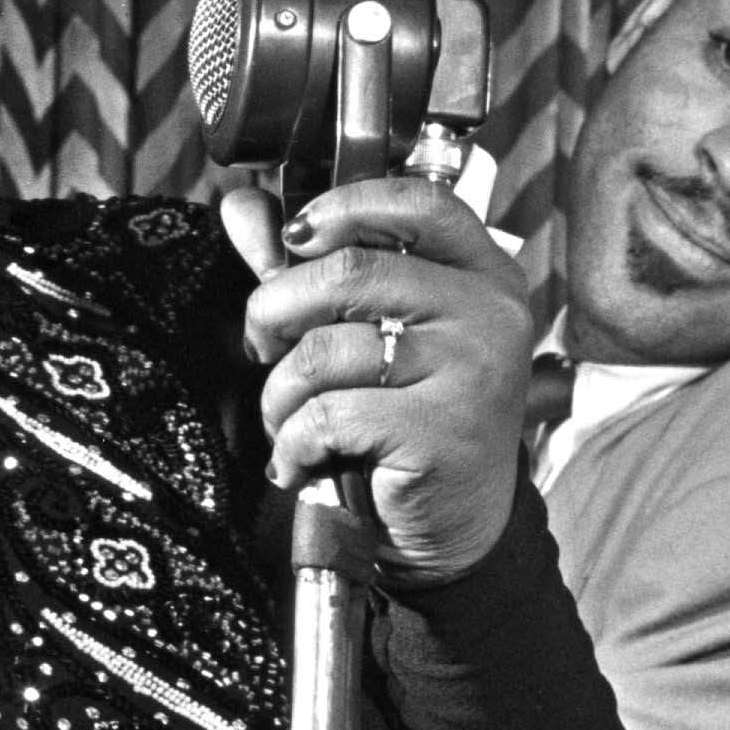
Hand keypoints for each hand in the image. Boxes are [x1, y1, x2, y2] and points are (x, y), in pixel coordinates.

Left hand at [223, 172, 533, 584]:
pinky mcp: (442, 432)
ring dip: (280, 393)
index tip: (296, 237)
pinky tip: (300, 461)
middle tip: (264, 347)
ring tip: (288, 421)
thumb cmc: (408, 418)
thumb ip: (310, 265)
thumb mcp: (367, 331)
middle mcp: (489, 313)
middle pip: (349, 271)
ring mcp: (473, 371)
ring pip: (325, 350)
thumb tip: (240, 205)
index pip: (420, 202)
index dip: (345, 206)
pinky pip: (328, 415)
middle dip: (275, 309)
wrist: (456, 527)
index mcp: (482, 274)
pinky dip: (293, 443)